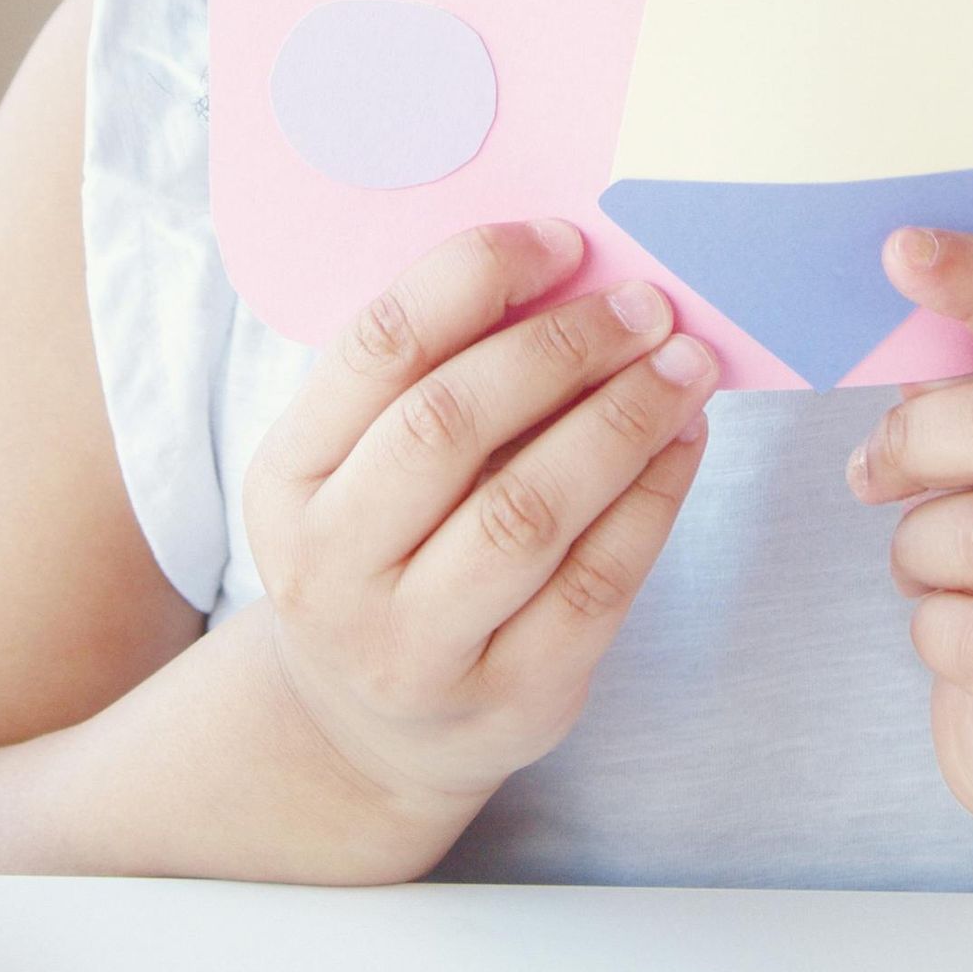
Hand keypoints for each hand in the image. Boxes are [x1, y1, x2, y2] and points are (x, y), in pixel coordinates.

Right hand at [244, 220, 714, 834]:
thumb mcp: (361, 467)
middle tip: (646, 306)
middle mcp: (332, 569)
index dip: (476, 276)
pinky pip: (596, 585)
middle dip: (565, 348)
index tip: (565, 242)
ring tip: (685, 364)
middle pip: (451, 425)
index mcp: (287, 479)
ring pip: (529, 510)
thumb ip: (435, 376)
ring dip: (623, 420)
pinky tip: (685, 443)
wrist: (373, 729)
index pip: (378, 347)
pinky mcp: (508, 699)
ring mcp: (415, 648)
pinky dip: (654, 500)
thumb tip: (575, 271)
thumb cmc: (388, 552)